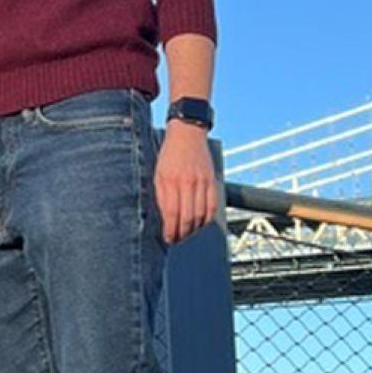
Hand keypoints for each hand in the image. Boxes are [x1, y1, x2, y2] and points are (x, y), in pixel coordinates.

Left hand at [154, 121, 216, 243]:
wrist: (187, 133)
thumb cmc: (169, 154)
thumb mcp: (158, 174)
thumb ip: (161, 196)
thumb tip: (165, 218)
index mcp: (170, 180)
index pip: (172, 213)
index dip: (171, 230)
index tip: (168, 238)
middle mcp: (187, 182)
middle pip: (188, 217)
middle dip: (182, 233)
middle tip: (177, 239)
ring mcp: (202, 181)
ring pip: (201, 214)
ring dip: (194, 229)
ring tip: (187, 233)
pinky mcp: (212, 180)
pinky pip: (213, 205)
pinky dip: (207, 218)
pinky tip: (200, 223)